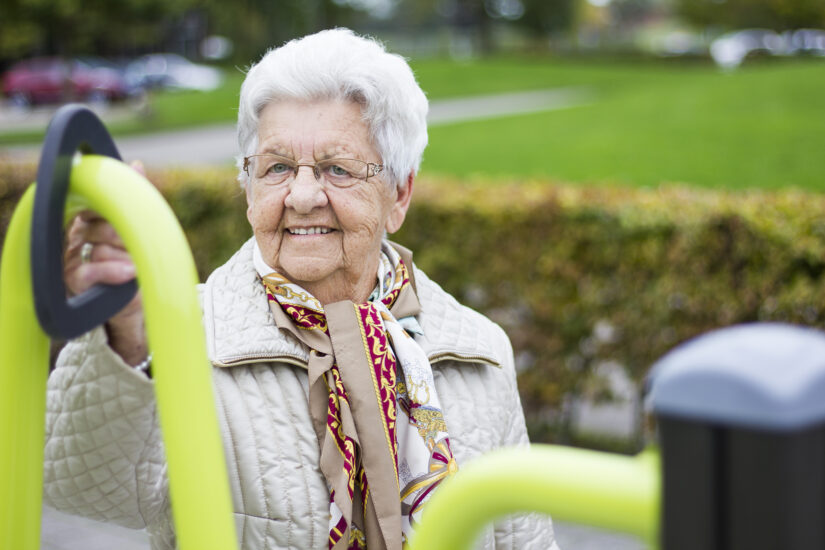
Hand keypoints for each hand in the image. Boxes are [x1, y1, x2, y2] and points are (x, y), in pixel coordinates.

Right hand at [63, 161, 146, 364]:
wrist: (136, 302)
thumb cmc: (134, 261)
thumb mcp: (138, 229)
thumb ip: (135, 198)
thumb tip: (136, 165)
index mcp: (85, 220)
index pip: (90, 202)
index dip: (108, 204)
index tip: (123, 207)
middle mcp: (74, 237)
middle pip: (96, 223)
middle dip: (123, 232)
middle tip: (136, 242)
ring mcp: (71, 259)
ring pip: (99, 247)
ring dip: (125, 255)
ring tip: (136, 264)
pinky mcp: (75, 281)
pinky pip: (92, 269)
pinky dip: (113, 270)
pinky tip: (131, 271)